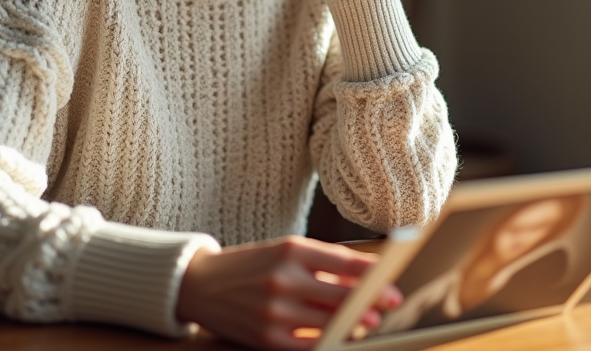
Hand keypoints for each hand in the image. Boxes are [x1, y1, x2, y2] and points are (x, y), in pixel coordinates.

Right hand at [176, 235, 401, 349]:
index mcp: (290, 250)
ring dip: (354, 324)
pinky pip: (310, 345)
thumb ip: (321, 263)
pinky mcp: (267, 339)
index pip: (344, 263)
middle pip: (342, 295)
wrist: (199, 284)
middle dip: (371, 302)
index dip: (373, 275)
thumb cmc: (250, 265)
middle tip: (391, 304)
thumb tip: (365, 277)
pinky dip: (329, 342)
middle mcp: (284, 279)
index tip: (391, 282)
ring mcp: (275, 311)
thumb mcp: (282, 251)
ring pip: (330, 322)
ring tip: (368, 322)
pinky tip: (340, 340)